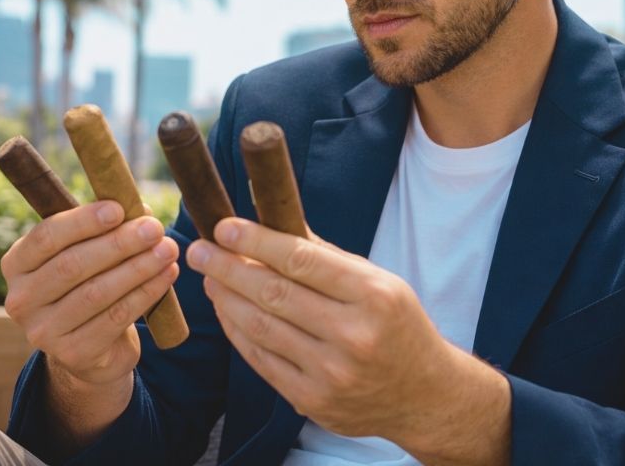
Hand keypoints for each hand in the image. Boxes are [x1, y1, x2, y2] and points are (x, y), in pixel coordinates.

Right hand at [0, 200, 179, 386]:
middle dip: (119, 244)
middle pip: (72, 265)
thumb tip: (140, 209)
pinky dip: (145, 293)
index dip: (82, 221)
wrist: (89, 347)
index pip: (46, 236)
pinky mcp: (73, 353)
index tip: (118, 209)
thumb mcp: (85, 255)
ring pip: (96, 292)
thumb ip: (103, 230)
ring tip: (167, 250)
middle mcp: (21, 299)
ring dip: (137, 268)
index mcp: (17, 264)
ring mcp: (43, 331)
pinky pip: (115, 317)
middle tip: (154, 229)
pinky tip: (166, 276)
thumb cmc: (87, 285)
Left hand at [185, 217, 473, 446]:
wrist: (424, 395)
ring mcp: (332, 373)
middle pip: (274, 294)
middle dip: (228, 268)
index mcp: (374, 295)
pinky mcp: (313, 401)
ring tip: (209, 277)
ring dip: (227, 299)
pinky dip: (239, 333)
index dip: (256, 242)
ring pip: (261, 327)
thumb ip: (327, 258)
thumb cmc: (398, 326)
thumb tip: (272, 223)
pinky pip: (262, 360)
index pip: (301, 261)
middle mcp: (353, 334)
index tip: (224, 227)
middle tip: (199, 250)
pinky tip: (227, 311)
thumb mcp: (379, 282)